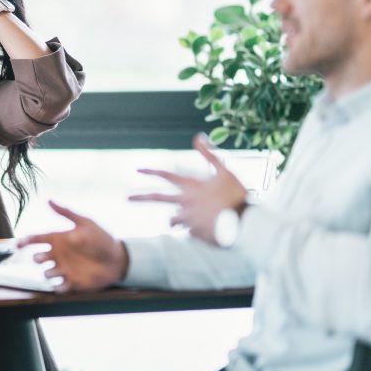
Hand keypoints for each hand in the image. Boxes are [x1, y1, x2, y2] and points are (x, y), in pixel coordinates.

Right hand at [18, 201, 128, 292]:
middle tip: (43, 258)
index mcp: (58, 239)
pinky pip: (59, 287)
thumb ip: (66, 213)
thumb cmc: (101, 238)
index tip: (17, 245)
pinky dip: (58, 287)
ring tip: (59, 271)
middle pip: (38, 258)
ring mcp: (64, 269)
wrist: (117, 259)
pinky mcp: (72, 282)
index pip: (36, 240)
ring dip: (48, 273)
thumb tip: (49, 200)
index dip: (24, 242)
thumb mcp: (84, 222)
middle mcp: (58, 255)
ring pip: (46, 273)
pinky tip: (63, 285)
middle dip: (37, 259)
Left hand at [128, 134, 246, 244]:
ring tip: (197, 219)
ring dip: (179, 219)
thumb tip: (198, 135)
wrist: (244, 224)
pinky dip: (198, 229)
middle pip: (158, 199)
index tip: (138, 170)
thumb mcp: (225, 171)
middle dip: (141, 197)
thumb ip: (209, 154)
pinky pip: (190, 232)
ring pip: (174, 220)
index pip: (167, 176)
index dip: (152, 171)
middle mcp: (185, 203)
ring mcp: (188, 220)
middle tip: (126, 198)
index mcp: (192, 186)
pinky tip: (212, 228)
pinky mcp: (194, 234)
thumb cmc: (236, 195)